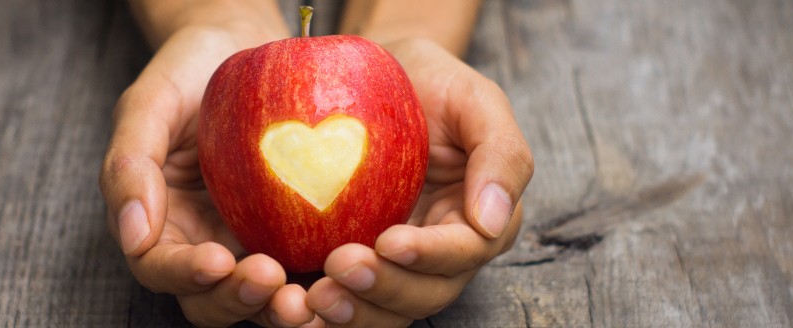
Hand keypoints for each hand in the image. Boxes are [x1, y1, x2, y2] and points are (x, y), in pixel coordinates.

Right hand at [99, 25, 314, 326]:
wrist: (242, 47)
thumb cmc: (188, 71)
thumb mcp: (148, 105)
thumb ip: (129, 167)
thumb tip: (132, 236)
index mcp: (158, 223)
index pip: (160, 268)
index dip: (184, 275)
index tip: (216, 261)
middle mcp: (201, 244)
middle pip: (209, 300)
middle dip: (235, 300)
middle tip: (269, 278)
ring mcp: (250, 242)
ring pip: (258, 299)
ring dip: (276, 306)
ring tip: (304, 295)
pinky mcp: (295, 235)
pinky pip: (305, 268)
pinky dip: (319, 282)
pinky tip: (341, 269)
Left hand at [306, 38, 533, 325]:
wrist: (368, 76)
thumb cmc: (427, 83)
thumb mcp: (474, 98)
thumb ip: (500, 154)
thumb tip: (494, 219)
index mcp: (478, 219)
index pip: (464, 251)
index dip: (430, 255)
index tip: (390, 241)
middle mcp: (440, 254)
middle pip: (424, 293)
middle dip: (383, 289)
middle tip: (338, 266)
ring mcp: (394, 265)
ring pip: (385, 311)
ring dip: (352, 313)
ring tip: (312, 297)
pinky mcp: (352, 266)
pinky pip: (344, 301)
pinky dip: (320, 316)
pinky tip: (292, 306)